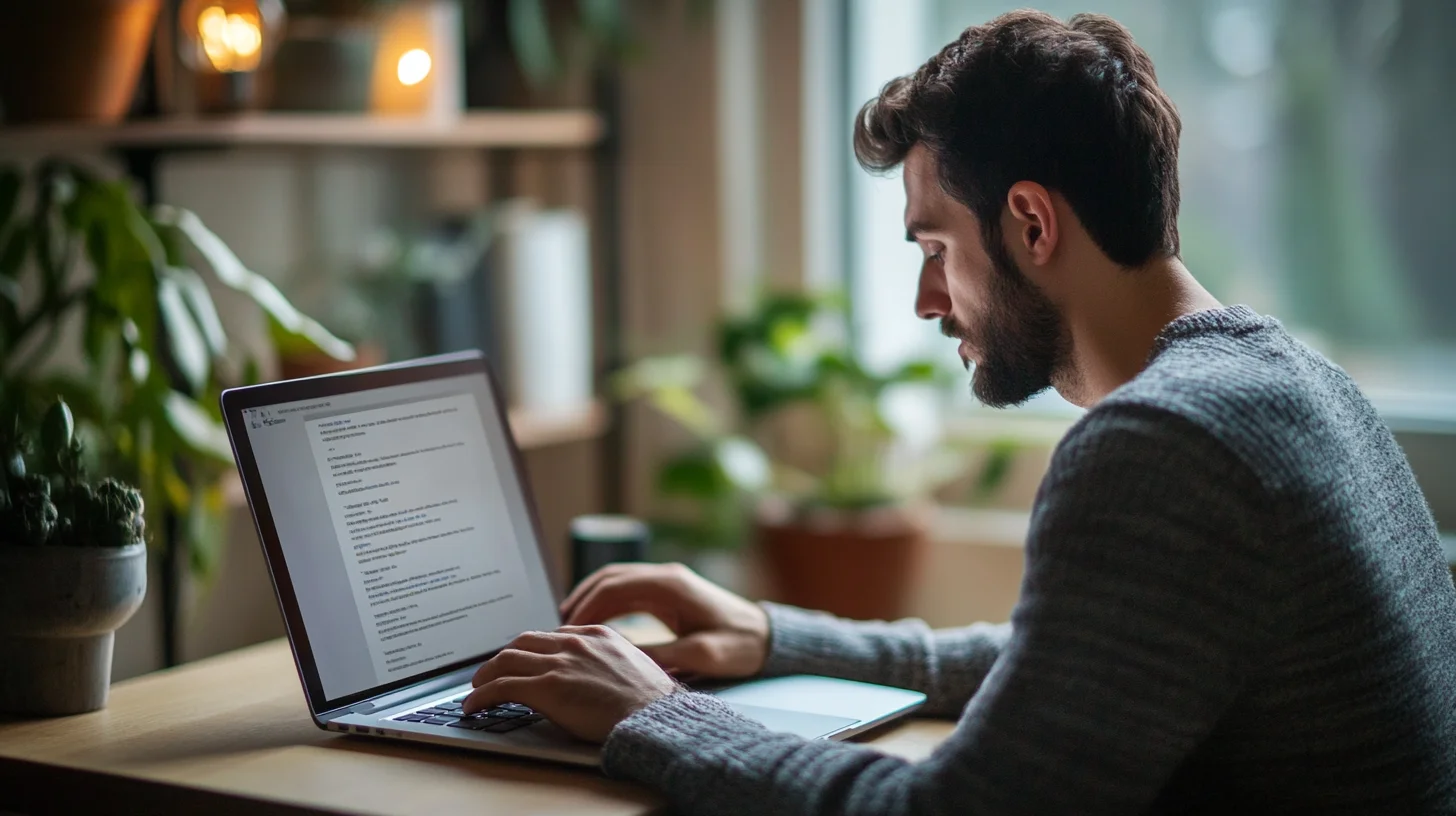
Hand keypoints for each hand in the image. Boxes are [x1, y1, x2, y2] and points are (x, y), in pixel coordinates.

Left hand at [463, 625, 676, 742]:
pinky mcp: (546, 687)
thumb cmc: (650, 701)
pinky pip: (502, 686)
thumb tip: (598, 674)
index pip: (551, 636)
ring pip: (506, 660)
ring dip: (485, 675)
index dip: (531, 650)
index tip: (524, 661)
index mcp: (596, 634)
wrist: (653, 715)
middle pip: (523, 642)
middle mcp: (574, 642)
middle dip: (503, 657)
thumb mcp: (632, 666)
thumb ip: (609, 661)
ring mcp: (559, 663)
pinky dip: (482, 695)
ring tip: (476, 688)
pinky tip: (474, 706)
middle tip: (492, 671)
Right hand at [560, 562, 769, 681]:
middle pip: (612, 577)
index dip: (589, 604)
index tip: (570, 626)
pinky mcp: (669, 593)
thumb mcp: (703, 654)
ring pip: (618, 580)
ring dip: (592, 597)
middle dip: (583, 598)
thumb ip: (662, 653)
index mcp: (673, 585)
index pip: (618, 586)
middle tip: (561, 626)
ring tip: (570, 623)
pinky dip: (608, 602)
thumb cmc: (740, 646)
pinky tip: (595, 621)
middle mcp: (667, 576)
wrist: (767, 637)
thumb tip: (621, 655)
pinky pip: (629, 590)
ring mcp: (668, 581)